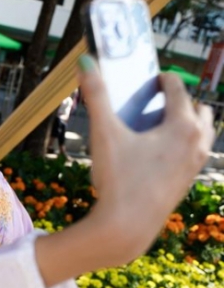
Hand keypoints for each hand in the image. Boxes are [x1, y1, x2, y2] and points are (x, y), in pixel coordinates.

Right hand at [36, 55, 213, 287]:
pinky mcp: (188, 180)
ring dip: (185, 122)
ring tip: (156, 126)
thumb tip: (85, 60)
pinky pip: (195, 151)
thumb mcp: (104, 134)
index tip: (147, 81)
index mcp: (181, 124)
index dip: (160, 79)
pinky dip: (183, 143)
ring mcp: (196, 163)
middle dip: (179, 100)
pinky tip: (154, 152)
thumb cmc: (118, 179)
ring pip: (202, 131)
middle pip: (197, 107)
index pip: (177, 87)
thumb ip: (95, 95)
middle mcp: (196, 141)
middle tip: (152, 103)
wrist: (126, 226)